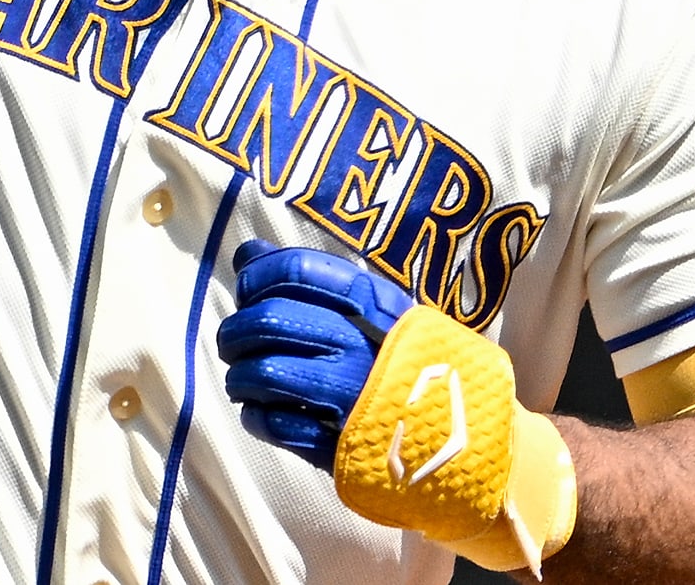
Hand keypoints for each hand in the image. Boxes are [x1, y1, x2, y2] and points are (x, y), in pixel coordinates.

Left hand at [216, 239, 414, 467]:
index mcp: (370, 302)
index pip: (294, 270)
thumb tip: (248, 251)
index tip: (248, 293)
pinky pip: (273, 423)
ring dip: (240, 376)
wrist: (461, 433)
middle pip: (268, 319)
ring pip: (263, 373)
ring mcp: (348, 394)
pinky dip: (256, 417)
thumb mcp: (372, 307)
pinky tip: (263, 412)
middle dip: (235, 331)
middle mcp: (358, 343)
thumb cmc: (403, 360)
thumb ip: (309, 278)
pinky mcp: (337, 443)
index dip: (256, 278)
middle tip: (233, 344)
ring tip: (245, 381)